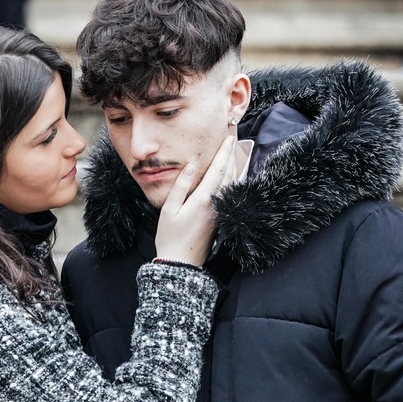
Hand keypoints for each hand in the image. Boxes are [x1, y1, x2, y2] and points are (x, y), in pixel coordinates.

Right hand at [155, 136, 235, 265]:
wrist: (181, 263)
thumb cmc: (171, 237)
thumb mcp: (169, 209)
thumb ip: (180, 186)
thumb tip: (189, 166)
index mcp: (203, 199)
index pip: (217, 170)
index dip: (224, 153)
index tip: (229, 138)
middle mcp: (216, 204)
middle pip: (228, 175)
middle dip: (231, 156)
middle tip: (233, 140)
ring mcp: (219, 212)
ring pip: (230, 185)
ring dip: (232, 168)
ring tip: (232, 154)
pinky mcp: (219, 219)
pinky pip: (228, 194)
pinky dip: (229, 181)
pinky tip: (228, 178)